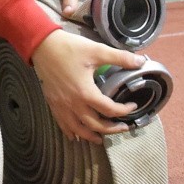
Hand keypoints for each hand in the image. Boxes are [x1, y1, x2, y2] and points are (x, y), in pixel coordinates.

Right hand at [31, 28, 146, 143]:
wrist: (42, 45)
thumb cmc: (69, 48)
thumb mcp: (96, 50)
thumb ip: (120, 58)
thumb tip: (141, 62)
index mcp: (85, 93)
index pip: (109, 110)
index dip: (124, 110)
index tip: (132, 106)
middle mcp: (73, 104)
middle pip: (95, 125)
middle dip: (111, 129)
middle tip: (122, 127)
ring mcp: (61, 105)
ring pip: (78, 129)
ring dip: (91, 136)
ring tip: (100, 139)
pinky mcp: (52, 102)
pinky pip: (62, 123)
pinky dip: (70, 132)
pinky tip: (75, 136)